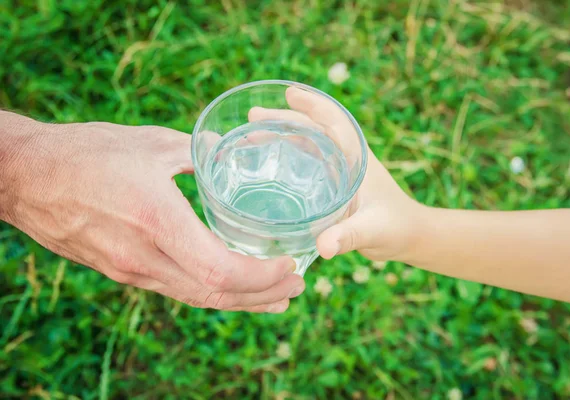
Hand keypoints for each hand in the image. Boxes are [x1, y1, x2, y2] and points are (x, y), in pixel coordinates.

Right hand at [0, 112, 303, 311]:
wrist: (27, 178)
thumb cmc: (85, 153)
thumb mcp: (149, 144)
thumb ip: (196, 151)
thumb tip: (226, 147)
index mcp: (156, 221)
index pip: (219, 269)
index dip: (261, 277)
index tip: (290, 266)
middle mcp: (145, 257)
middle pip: (214, 294)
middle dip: (262, 296)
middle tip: (296, 288)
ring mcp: (132, 270)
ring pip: (197, 298)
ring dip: (240, 301)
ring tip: (275, 299)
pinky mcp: (124, 272)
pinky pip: (177, 289)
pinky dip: (212, 293)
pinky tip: (229, 289)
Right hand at [248, 88, 423, 261]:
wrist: (410, 236)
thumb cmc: (397, 228)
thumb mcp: (373, 231)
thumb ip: (348, 236)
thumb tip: (323, 246)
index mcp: (358, 158)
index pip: (334, 122)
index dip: (312, 106)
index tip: (289, 93)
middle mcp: (347, 157)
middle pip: (313, 129)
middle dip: (284, 119)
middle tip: (253, 117)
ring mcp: (339, 169)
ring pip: (307, 143)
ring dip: (281, 136)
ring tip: (251, 135)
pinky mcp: (333, 183)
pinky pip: (306, 161)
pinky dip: (286, 155)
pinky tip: (266, 162)